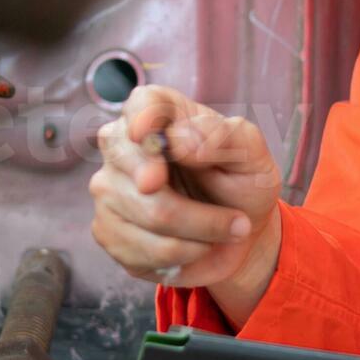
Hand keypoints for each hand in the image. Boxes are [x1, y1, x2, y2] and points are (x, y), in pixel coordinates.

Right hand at [88, 85, 283, 310]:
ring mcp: (110, 189)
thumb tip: (177, 140)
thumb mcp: (252, 156)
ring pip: (148, 215)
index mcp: (161, 115)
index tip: (147, 135)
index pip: (141, 104)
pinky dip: (183, 255)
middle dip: (194, 204)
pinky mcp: (108, 231)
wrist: (239, 234)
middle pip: (137, 166)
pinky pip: (141, 249)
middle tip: (235, 222)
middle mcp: (124, 147)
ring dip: (202, 232)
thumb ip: (223, 137)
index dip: (143, 118)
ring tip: (227, 231)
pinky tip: (198, 247)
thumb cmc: (242, 184)